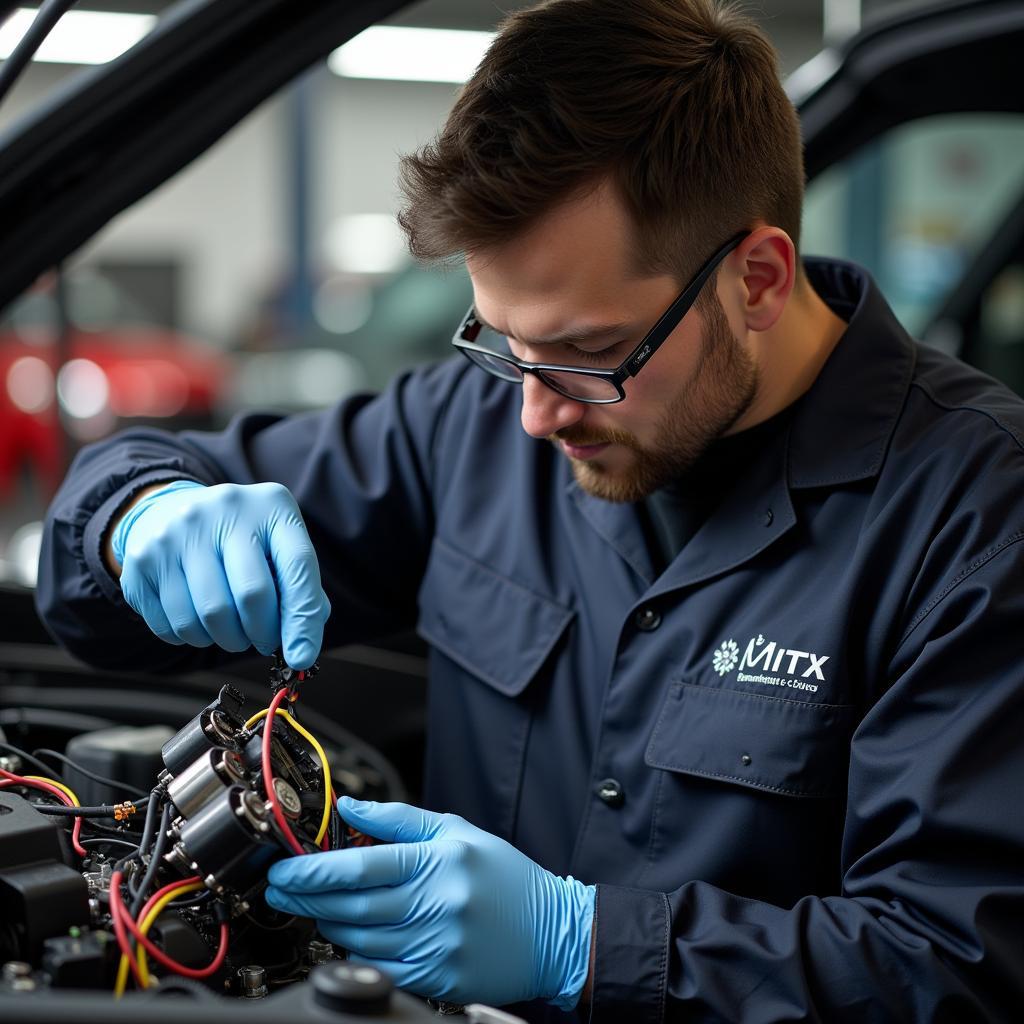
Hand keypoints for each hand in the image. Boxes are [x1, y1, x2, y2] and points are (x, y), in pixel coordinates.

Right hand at [111, 479, 329, 667]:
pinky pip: (171, 625)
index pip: (298, 566)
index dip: (302, 619)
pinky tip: (198, 620)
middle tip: (263, 642)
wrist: (172, 513)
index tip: (301, 658)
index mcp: (272, 506)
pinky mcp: (142, 559)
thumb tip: (302, 646)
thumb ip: (299, 589)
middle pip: (251, 595)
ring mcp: (178, 532)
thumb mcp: (279, 546)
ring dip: (226, 639)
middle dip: (262, 634)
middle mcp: (224, 510)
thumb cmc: (240, 541)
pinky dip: (191, 638)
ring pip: (208, 617)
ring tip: (231, 629)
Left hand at [265, 798, 594, 1007]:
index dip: (314, 869)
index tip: (285, 868)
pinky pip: (381, 968)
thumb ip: (399, 819)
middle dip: (307, 897)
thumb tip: (351, 809)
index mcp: (440, 862)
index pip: (361, 867)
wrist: (552, 932)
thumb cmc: (505, 878)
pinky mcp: (438, 978)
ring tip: (314, 908)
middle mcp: (437, 904)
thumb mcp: (458, 831)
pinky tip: (346, 937)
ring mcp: (437, 946)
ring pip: (359, 940)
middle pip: (351, 906)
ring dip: (327, 924)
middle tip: (281, 889)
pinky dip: (356, 953)